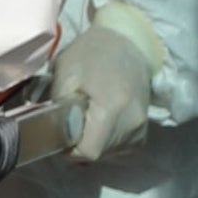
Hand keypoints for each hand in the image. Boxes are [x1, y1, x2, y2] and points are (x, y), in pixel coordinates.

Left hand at [50, 3, 161, 160]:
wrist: (129, 42)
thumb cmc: (93, 53)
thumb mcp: (66, 72)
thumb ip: (58, 107)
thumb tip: (53, 135)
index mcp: (111, 109)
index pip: (88, 151)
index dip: (69, 148)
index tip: (59, 133)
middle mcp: (132, 124)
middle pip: (98, 154)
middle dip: (79, 144)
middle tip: (70, 122)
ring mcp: (141, 129)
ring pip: (108, 154)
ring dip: (92, 142)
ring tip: (86, 118)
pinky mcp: (144, 132)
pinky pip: (119, 148)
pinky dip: (105, 141)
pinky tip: (99, 122)